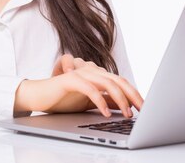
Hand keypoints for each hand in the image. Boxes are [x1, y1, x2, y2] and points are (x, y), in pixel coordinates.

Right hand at [14, 54, 143, 117]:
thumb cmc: (64, 98)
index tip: (146, 108)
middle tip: (143, 110)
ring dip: (120, 99)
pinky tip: (105, 112)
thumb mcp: (89, 102)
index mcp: (97, 75)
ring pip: (107, 83)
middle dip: (133, 95)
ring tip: (127, 113)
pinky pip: (89, 89)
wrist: (39, 96)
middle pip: (118, 80)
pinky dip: (100, 101)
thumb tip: (126, 107)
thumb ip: (107, 101)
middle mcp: (91, 71)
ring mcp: (81, 73)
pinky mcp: (70, 79)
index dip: (135, 93)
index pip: (121, 82)